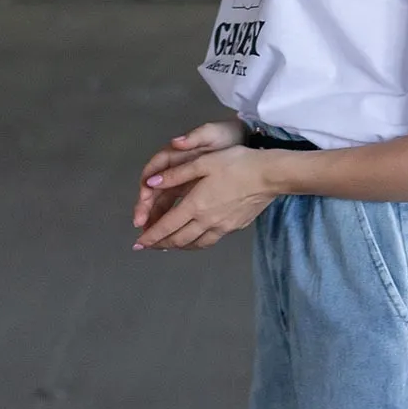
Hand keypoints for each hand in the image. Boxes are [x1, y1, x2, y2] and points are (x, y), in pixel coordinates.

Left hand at [132, 130, 275, 251]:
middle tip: (148, 247)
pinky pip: (210, 240)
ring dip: (178, 246)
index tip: (138, 244)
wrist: (269, 175)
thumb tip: (151, 183)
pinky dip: (196, 243)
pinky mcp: (235, 227)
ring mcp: (222, 227)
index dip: (150, 236)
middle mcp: (206, 221)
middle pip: (178, 239)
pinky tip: (195, 240)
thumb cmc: (236, 164)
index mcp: (195, 205)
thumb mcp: (203, 162)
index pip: (166, 226)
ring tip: (168, 246)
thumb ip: (176, 174)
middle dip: (160, 244)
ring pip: (195, 243)